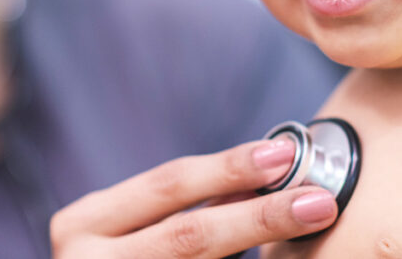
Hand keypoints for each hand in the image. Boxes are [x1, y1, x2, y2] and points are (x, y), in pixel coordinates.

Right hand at [50, 139, 337, 257]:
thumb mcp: (120, 231)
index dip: (229, 168)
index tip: (284, 154)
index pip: (167, 186)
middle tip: (318, 201)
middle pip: (189, 235)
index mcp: (82, 224)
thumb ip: (174, 209)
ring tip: (308, 225)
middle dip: (259, 216)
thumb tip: (256, 180)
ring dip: (258, 248)